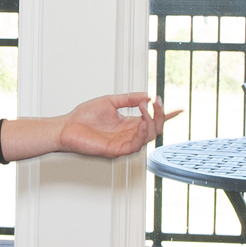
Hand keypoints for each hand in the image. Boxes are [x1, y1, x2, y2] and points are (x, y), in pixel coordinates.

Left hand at [53, 94, 177, 157]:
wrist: (66, 127)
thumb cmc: (83, 117)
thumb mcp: (110, 101)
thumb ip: (128, 98)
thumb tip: (146, 95)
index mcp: (128, 123)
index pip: (151, 120)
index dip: (165, 115)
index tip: (178, 109)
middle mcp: (128, 134)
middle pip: (154, 129)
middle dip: (160, 115)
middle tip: (158, 102)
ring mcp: (124, 143)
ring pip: (148, 137)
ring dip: (151, 121)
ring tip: (145, 108)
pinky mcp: (117, 150)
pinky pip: (136, 145)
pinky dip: (141, 133)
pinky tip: (141, 122)